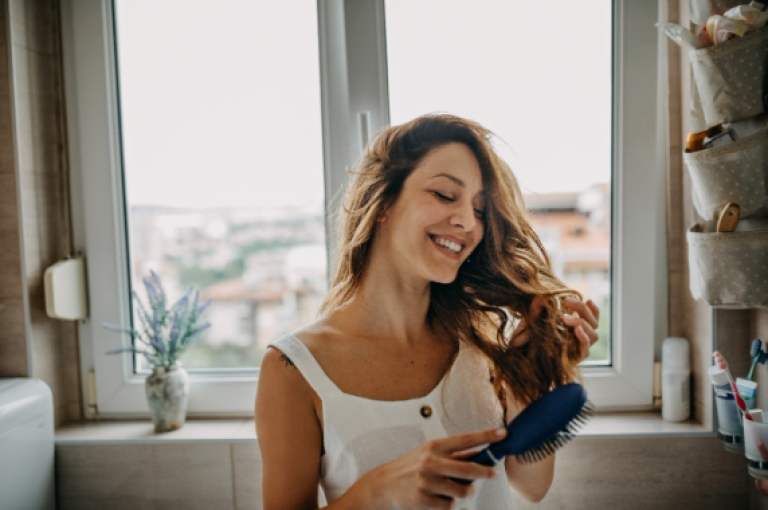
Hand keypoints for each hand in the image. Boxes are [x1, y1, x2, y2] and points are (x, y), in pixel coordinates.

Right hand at [354, 427, 504, 509]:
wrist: (383, 485)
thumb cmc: (409, 467)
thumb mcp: (428, 453)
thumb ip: (454, 454)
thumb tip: (480, 452)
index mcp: (434, 446)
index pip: (465, 439)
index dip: (486, 436)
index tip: (503, 433)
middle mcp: (431, 462)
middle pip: (469, 468)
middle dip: (485, 472)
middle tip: (493, 474)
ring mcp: (427, 482)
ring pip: (462, 490)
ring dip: (463, 491)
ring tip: (453, 489)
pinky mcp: (424, 500)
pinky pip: (450, 505)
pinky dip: (448, 503)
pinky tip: (437, 498)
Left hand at [510, 296, 600, 360]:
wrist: (521, 362)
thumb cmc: (527, 341)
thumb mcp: (530, 323)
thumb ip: (536, 310)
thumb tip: (540, 296)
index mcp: (573, 328)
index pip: (592, 318)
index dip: (593, 309)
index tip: (588, 299)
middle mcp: (578, 338)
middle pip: (594, 323)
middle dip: (583, 310)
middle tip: (567, 301)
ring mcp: (577, 348)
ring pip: (594, 335)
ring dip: (582, 323)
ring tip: (565, 318)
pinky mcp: (574, 359)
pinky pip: (586, 350)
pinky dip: (584, 339)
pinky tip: (576, 330)